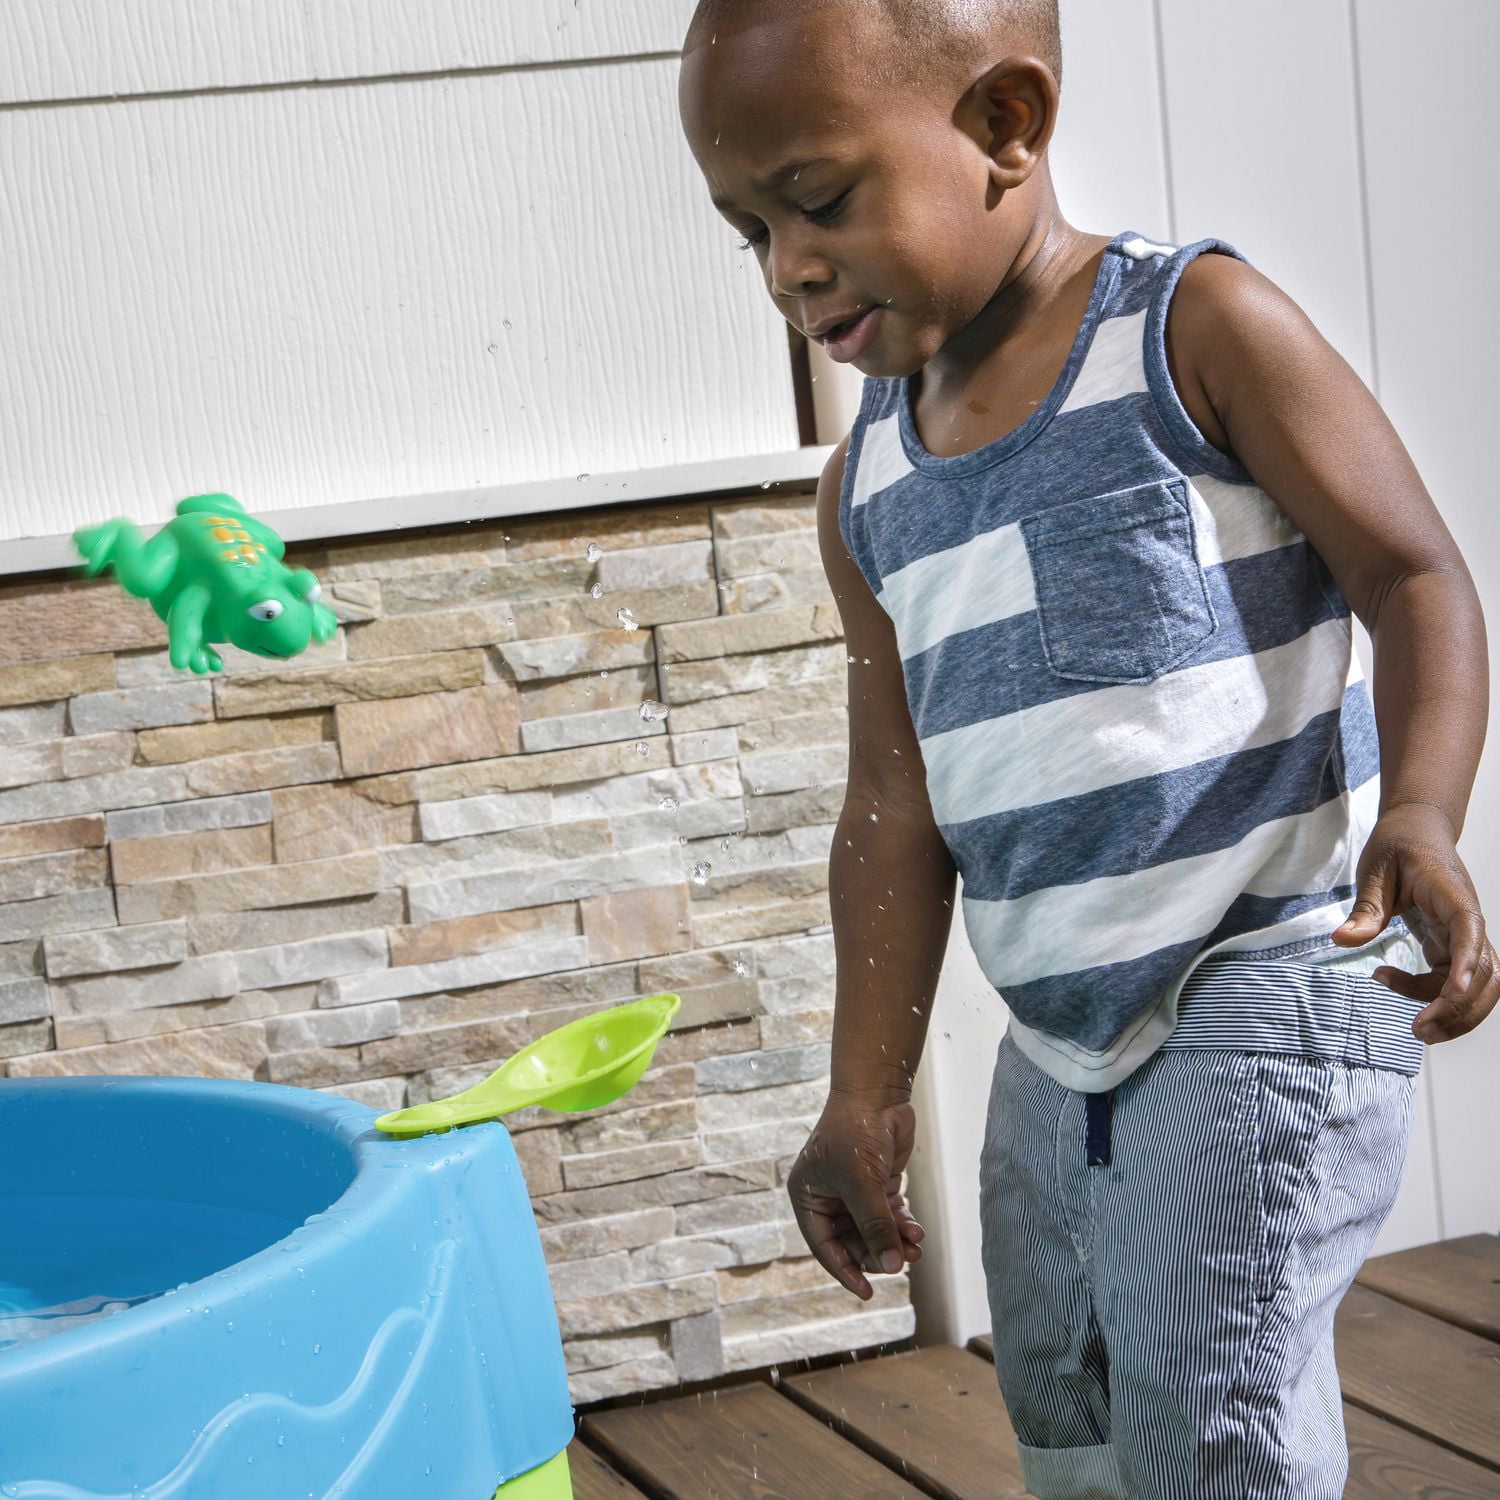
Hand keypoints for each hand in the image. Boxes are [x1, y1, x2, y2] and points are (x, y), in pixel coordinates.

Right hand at [786, 1088, 924, 1300]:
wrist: (877, 1094)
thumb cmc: (855, 1133)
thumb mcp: (863, 1185)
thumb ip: (876, 1227)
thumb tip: (892, 1267)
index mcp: (808, 1197)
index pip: (824, 1245)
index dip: (845, 1270)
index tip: (866, 1292)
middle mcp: (828, 1197)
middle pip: (851, 1241)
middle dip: (877, 1252)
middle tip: (901, 1262)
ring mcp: (853, 1191)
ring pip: (873, 1230)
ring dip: (894, 1241)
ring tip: (916, 1249)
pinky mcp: (876, 1183)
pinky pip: (888, 1215)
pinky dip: (902, 1225)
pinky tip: (917, 1232)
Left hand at [1331, 802, 1497, 1043]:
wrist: (1417, 830)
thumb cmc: (1398, 845)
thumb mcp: (1375, 870)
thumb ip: (1366, 907)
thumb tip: (1342, 939)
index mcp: (1452, 896)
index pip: (1469, 931)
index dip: (1466, 963)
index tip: (1452, 989)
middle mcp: (1468, 920)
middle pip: (1486, 972)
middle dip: (1459, 1007)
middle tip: (1420, 1030)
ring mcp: (1465, 936)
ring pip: (1480, 985)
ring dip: (1456, 1013)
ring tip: (1419, 1030)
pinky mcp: (1454, 946)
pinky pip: (1456, 981)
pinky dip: (1435, 996)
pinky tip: (1392, 983)